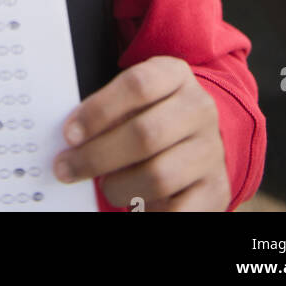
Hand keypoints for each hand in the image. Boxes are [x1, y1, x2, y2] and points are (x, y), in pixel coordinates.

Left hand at [53, 55, 231, 210]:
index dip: (99, 110)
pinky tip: (134, 205)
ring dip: (120, 187)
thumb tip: (73, 140)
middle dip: (98, 156)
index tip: (70, 134)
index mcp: (175, 75)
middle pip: (146, 134)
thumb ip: (109, 111)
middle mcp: (198, 108)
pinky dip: (148, 210)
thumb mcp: (136, 98)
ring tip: (106, 186)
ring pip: (160, 175)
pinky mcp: (217, 188)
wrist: (201, 136)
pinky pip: (178, 209)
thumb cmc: (154, 113)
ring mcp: (211, 149)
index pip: (138, 85)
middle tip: (68, 168)